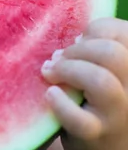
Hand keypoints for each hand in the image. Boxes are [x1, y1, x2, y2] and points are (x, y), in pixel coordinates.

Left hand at [41, 17, 127, 149]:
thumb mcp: (108, 65)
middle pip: (112, 54)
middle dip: (78, 50)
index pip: (124, 32)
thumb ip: (98, 45)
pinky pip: (80, 119)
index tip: (81, 41)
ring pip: (100, 81)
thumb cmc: (100, 94)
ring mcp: (120, 114)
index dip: (95, 31)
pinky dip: (60, 103)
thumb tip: (78, 39)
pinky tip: (51, 94)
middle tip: (59, 58)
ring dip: (67, 70)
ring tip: (51, 72)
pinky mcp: (98, 135)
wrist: (104, 142)